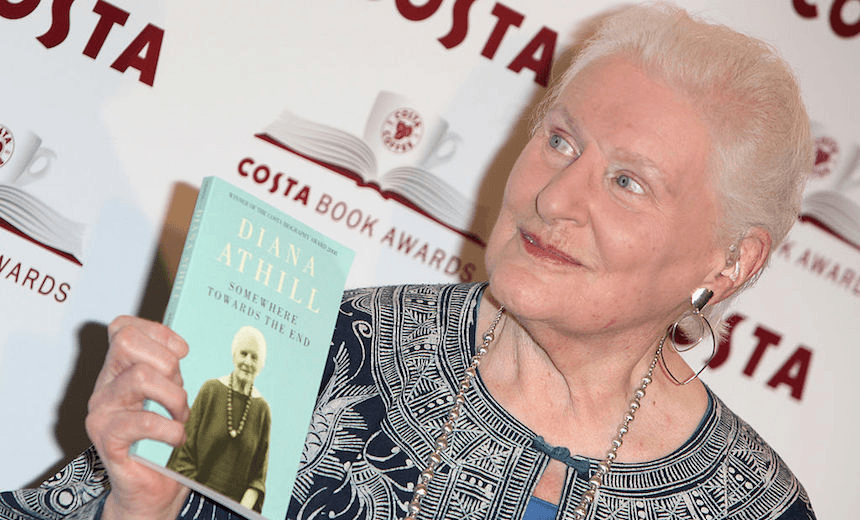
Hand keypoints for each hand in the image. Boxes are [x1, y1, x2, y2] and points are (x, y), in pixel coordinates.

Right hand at [85, 316, 191, 519]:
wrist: (150, 489)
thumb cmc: (163, 441)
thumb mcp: (170, 396)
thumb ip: (171, 372)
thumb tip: (191, 349)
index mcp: (120, 370)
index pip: (124, 328)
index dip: (158, 332)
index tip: (183, 352)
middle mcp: (105, 386)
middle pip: (127, 342)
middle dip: (166, 361)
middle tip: (180, 388)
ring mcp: (102, 411)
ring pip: (140, 377)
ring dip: (174, 397)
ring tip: (182, 417)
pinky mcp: (106, 438)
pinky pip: (142, 421)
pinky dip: (170, 429)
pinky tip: (177, 438)